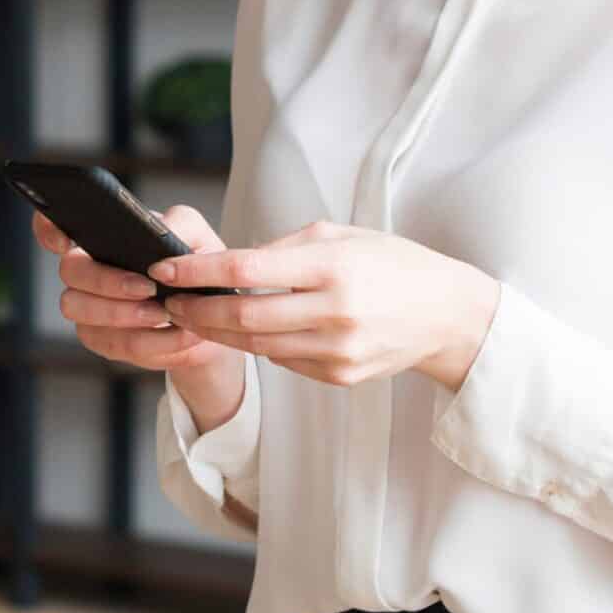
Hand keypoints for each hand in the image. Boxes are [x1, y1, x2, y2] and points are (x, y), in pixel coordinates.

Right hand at [32, 202, 246, 428]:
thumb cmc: (195, 269)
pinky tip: (178, 335)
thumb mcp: (198, 238)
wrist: (210, 317)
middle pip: (69, 271)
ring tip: (165, 314)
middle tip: (147, 288)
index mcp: (102, 239)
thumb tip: (162, 231)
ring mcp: (87, 307)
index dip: (48, 230)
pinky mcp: (101, 339)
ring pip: (80, 310)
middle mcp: (86, 270)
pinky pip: (112, 344)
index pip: (54, 228)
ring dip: (124, 314)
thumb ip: (181, 225)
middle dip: (106, 281)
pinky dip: (151, 342)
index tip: (66, 240)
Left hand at [149, 220, 499, 392]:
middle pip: (243, 318)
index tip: (165, 268)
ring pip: (256, 347)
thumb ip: (284, 249)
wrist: (447, 315)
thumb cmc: (391, 264)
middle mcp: (335, 312)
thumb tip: (230, 264)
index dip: (198, 272)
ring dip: (216, 333)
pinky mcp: (339, 376)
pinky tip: (242, 332)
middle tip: (168, 300)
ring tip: (191, 316)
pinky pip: (283, 361)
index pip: (246, 270)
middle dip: (195, 310)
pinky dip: (257, 346)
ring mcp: (338, 350)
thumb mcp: (341, 236)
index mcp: (333, 267)